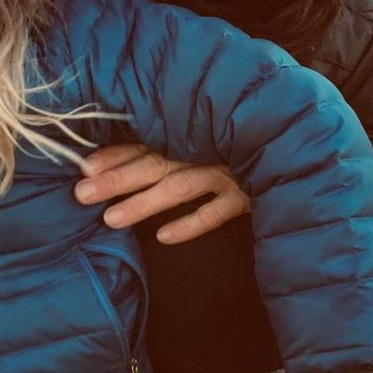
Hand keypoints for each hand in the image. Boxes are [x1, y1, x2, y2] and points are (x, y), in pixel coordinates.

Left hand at [73, 143, 250, 243]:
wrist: (291, 148)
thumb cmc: (238, 145)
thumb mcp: (204, 138)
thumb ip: (170, 145)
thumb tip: (119, 160)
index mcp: (188, 135)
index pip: (144, 143)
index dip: (114, 154)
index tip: (83, 167)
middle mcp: (202, 150)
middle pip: (153, 164)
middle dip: (116, 179)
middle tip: (81, 194)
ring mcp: (225, 172)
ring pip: (178, 187)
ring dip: (144, 202)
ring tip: (110, 219)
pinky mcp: (247, 195)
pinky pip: (216, 211)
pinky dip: (190, 224)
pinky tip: (163, 238)